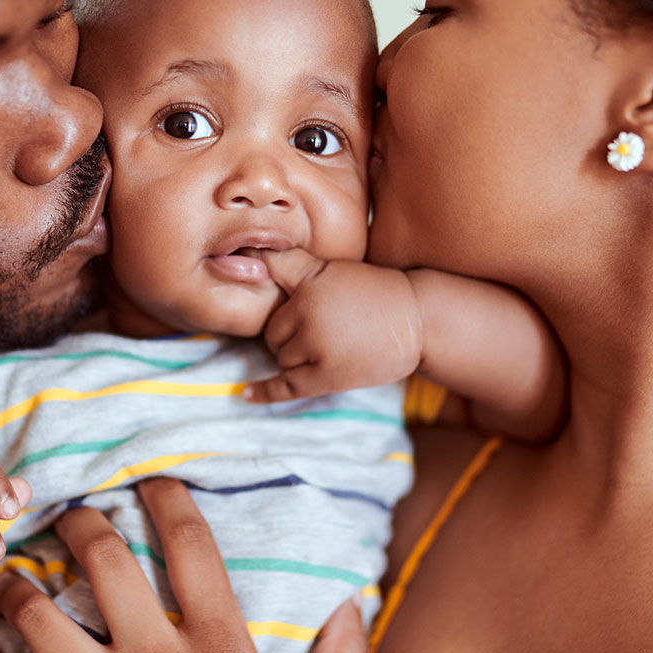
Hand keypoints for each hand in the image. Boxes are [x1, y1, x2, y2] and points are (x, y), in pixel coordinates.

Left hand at [0, 479, 366, 652]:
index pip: (190, 547)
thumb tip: (354, 602)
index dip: (170, 499)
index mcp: (218, 650)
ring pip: (39, 617)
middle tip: (74, 513)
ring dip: (19, 588)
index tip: (155, 479)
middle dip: (83, 522)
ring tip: (16, 575)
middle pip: (105, 561)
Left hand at [243, 247, 422, 401]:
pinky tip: (247, 393)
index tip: (233, 269)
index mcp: (309, 284)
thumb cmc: (376, 292)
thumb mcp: (335, 269)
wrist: (419, 320)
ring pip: (282, 358)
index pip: (271, 284)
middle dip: (287, 333)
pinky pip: (287, 386)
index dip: (263, 285)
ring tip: (328, 346)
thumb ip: (295, 266)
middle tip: (318, 328)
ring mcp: (317, 347)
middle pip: (273, 332)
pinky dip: (265, 391)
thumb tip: (252, 258)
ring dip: (296, 357)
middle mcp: (308, 314)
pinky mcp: (328, 375)